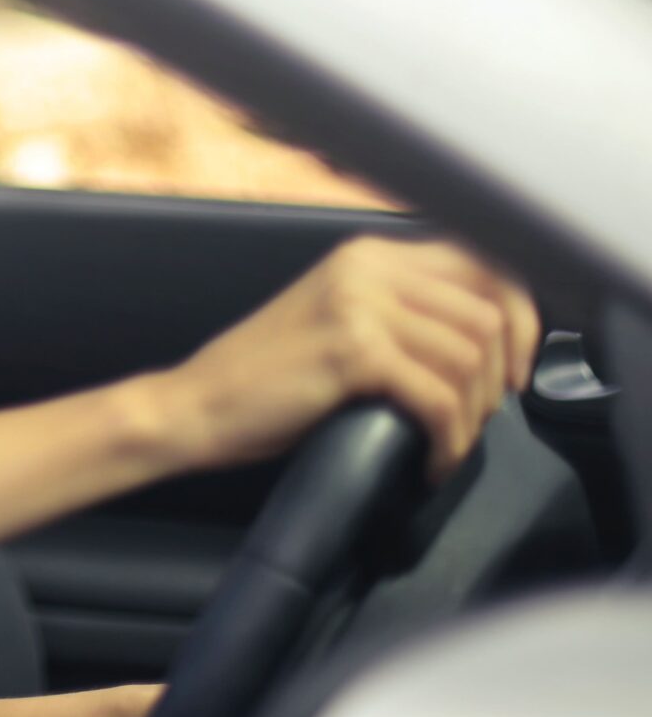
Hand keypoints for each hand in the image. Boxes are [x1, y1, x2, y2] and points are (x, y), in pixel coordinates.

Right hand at [156, 236, 540, 483]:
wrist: (196, 405)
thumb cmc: (265, 379)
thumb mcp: (338, 322)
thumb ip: (400, 312)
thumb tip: (486, 341)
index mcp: (367, 255)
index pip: (484, 264)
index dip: (520, 319)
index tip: (514, 370)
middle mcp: (367, 267)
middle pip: (488, 312)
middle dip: (500, 377)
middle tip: (478, 418)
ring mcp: (358, 305)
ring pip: (469, 357)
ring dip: (472, 415)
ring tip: (447, 443)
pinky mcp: (352, 352)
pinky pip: (438, 398)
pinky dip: (448, 440)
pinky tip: (431, 462)